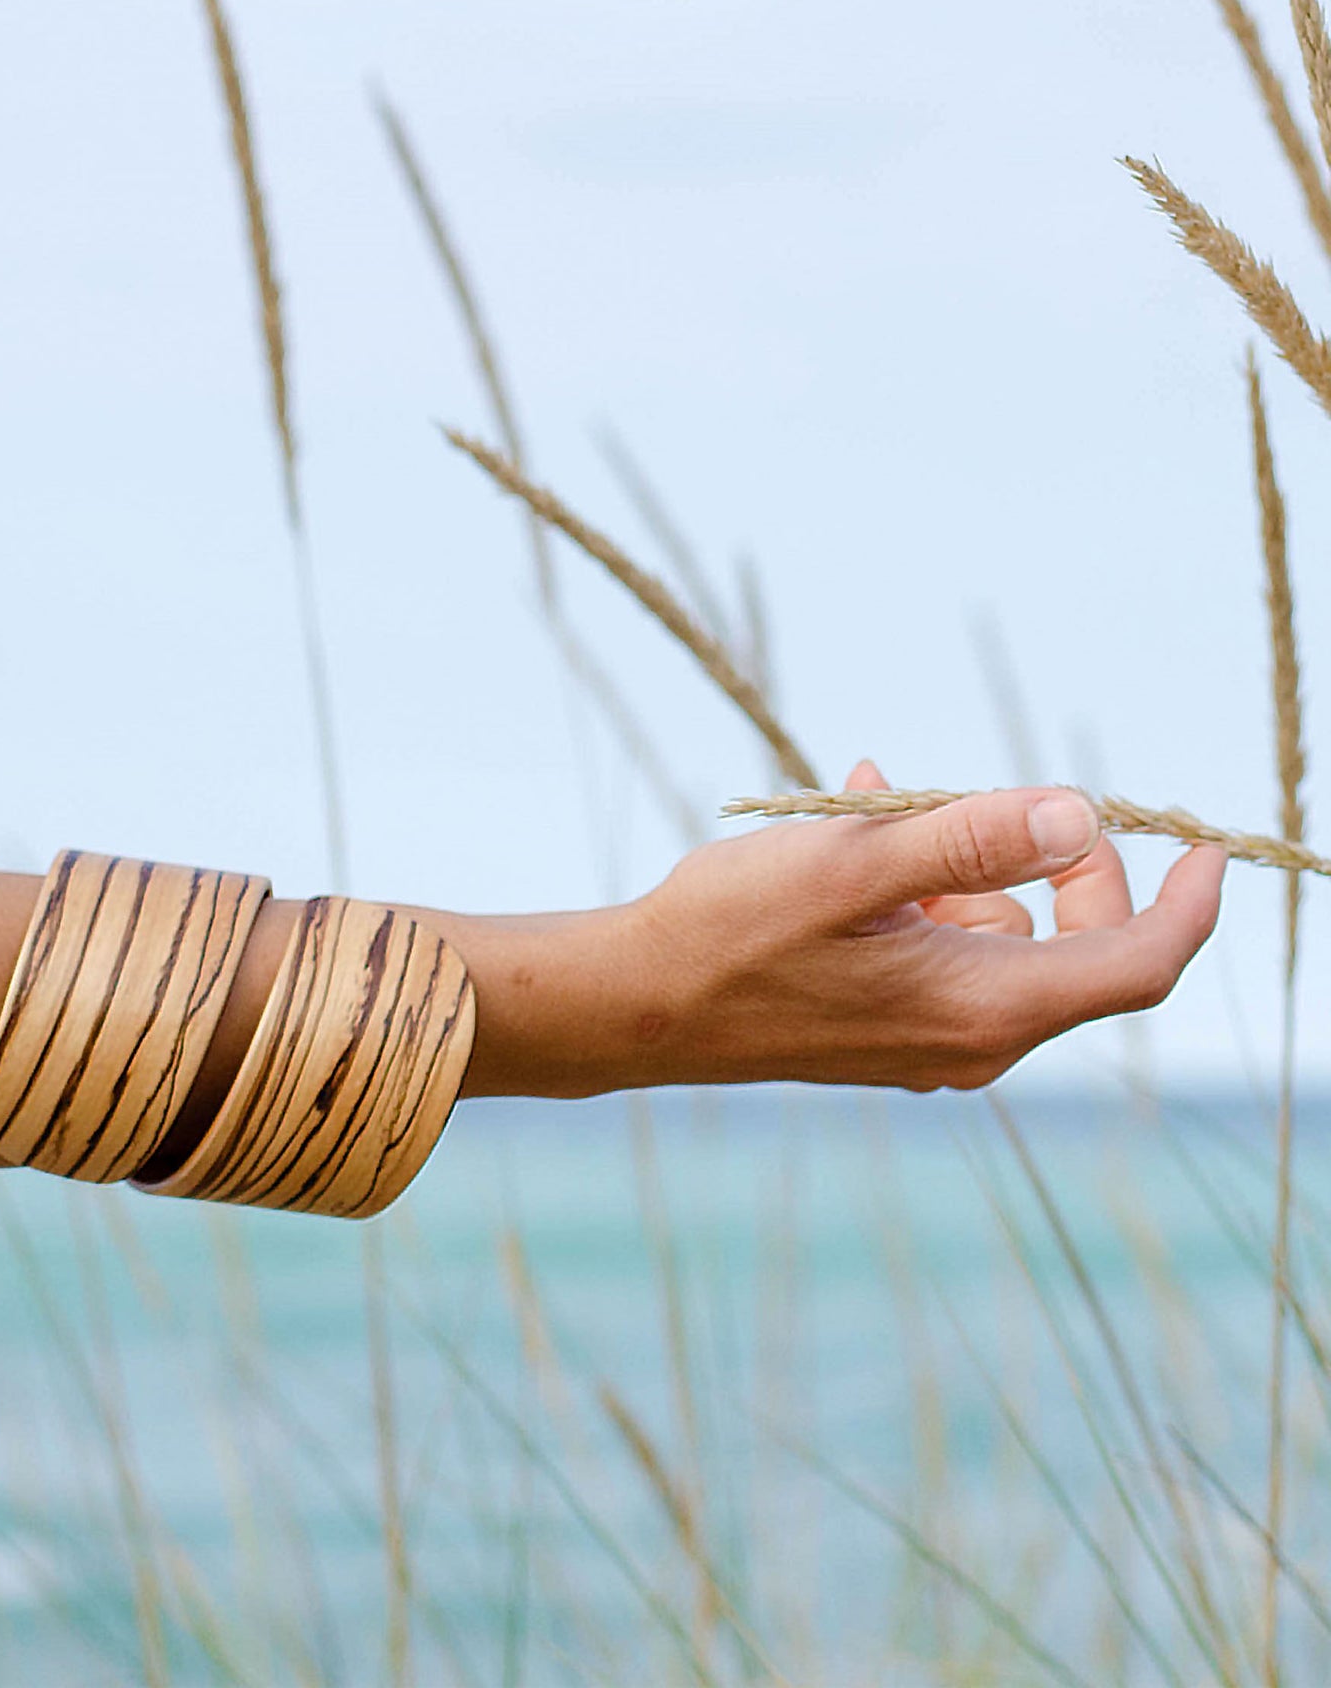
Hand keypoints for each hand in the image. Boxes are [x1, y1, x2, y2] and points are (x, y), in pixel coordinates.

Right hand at [469, 760, 1223, 1097]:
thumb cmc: (734, 932)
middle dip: (1064, 867)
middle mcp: (970, 1039)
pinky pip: (941, 950)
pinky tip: (863, 823)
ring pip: (999, 940)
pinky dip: (923, 890)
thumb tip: (1079, 813)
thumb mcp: (851, 867)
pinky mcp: (882, 1030)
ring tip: (889, 801)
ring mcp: (924, 1041)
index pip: (1138, 964)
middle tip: (1020, 802)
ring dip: (968, 864)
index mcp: (984, 1006)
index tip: (1206, 844)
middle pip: (1076, 951)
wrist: (636, 1007)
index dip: (1185, 903)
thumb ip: (969, 839)